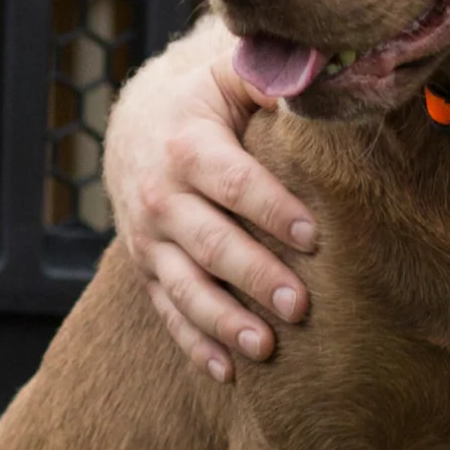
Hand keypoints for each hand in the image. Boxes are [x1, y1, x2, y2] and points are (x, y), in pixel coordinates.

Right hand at [102, 28, 318, 379]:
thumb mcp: (228, 77)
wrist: (135, 127)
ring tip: (266, 347)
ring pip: (185, 287)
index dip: (273, 209)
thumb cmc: (204, 103)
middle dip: (254, 274)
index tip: (314, 236)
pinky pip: (168, 313)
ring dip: (224, 321)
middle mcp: (161, 198)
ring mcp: (149, 241)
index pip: (234, 183)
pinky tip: (228, 372)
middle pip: (210, 242)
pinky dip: (195, 345)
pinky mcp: (147, 271)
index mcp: (186, 147)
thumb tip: (313, 82)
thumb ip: (268, 79)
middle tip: (299, 304)